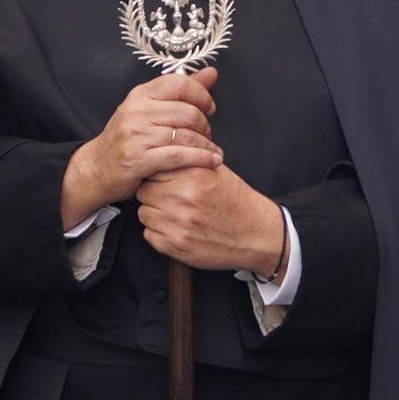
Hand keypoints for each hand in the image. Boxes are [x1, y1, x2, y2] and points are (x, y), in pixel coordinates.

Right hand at [58, 71, 220, 220]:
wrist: (97, 168)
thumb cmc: (127, 137)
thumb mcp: (149, 108)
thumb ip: (181, 90)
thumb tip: (211, 72)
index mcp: (141, 94)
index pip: (180, 84)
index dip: (202, 95)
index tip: (209, 108)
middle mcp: (137, 111)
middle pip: (188, 112)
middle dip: (205, 125)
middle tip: (208, 135)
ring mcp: (137, 135)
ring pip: (186, 135)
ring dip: (206, 145)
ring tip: (212, 151)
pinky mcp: (139, 159)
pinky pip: (180, 156)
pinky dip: (201, 159)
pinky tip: (213, 161)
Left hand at [134, 164, 288, 278]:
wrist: (255, 234)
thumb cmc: (235, 201)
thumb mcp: (216, 171)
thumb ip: (188, 161)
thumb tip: (162, 153)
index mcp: (193, 175)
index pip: (154, 169)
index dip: (158, 175)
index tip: (165, 180)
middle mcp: (184, 199)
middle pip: (144, 192)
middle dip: (154, 194)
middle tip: (170, 199)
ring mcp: (178, 224)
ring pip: (144, 214)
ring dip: (155, 214)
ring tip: (174, 214)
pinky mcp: (175, 246)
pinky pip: (149, 235)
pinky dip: (159, 233)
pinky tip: (176, 229)